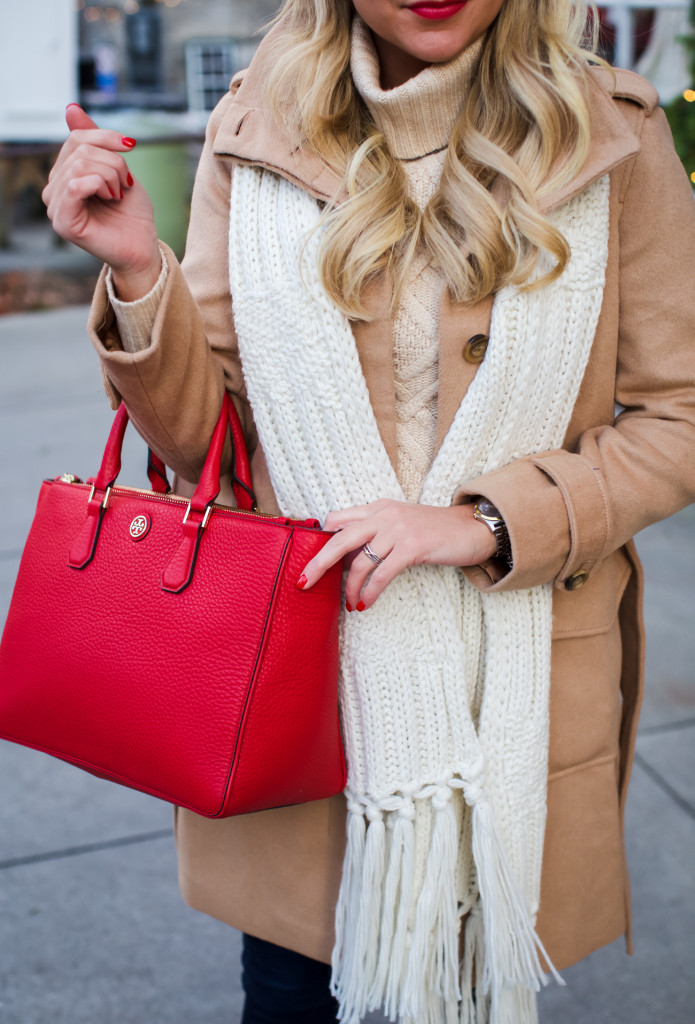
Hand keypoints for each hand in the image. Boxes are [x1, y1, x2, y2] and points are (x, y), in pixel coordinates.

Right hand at [42, 105, 160, 299]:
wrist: (143, 248)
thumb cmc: (132, 214)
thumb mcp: (116, 168)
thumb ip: (94, 140)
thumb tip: (70, 107)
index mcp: (64, 175)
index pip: (76, 138)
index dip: (106, 136)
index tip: (130, 147)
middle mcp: (54, 190)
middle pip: (80, 150)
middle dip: (113, 162)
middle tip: (125, 184)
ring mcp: (56, 207)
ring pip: (80, 165)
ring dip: (111, 175)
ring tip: (118, 194)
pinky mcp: (64, 222)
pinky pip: (75, 186)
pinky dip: (100, 185)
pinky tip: (111, 198)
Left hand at [297, 499, 496, 610]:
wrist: (471, 528)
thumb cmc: (435, 532)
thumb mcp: (400, 525)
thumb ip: (375, 534)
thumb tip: (347, 561)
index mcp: (377, 508)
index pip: (337, 519)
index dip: (322, 541)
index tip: (312, 561)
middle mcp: (383, 515)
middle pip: (338, 538)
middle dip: (318, 563)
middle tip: (303, 583)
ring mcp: (398, 530)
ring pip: (360, 561)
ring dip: (349, 588)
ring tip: (349, 604)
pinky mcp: (413, 547)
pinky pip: (382, 574)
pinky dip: (370, 592)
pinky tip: (365, 604)